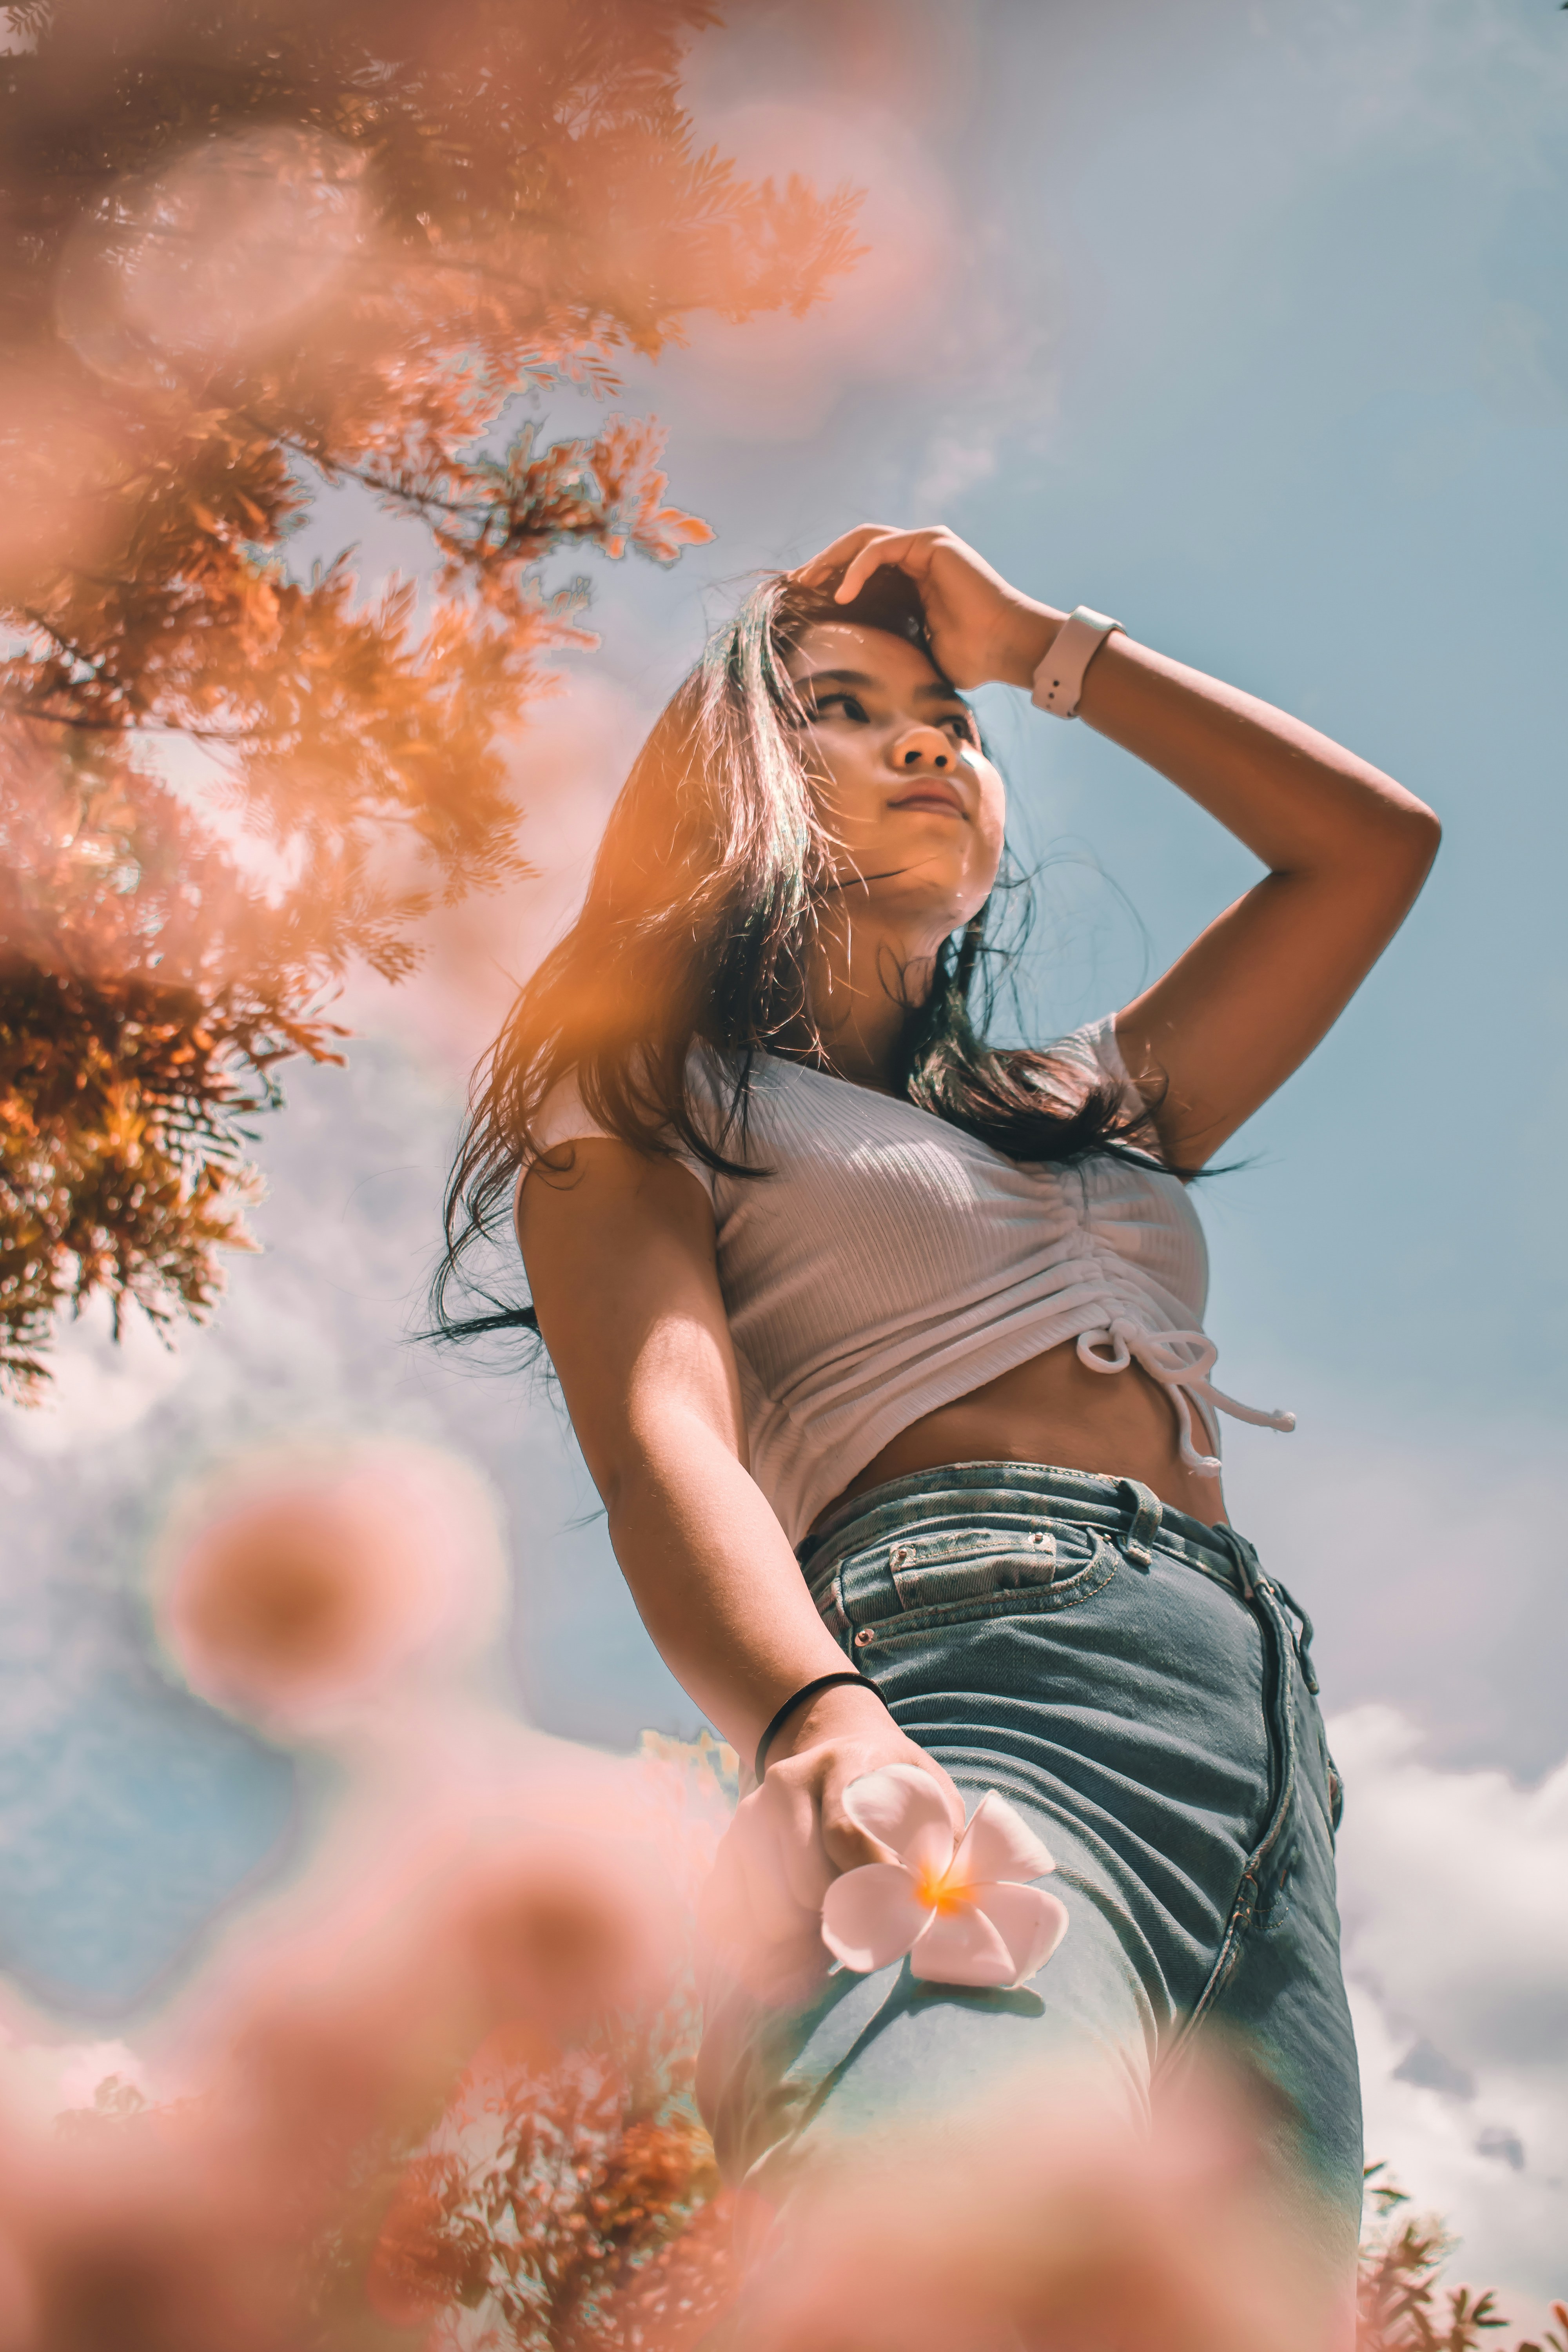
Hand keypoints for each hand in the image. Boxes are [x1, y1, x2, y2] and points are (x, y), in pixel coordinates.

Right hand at [698, 1682, 964, 2006]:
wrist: (832, 1747)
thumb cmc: (895, 1789)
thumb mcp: (930, 1795)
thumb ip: (943, 1846)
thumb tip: (946, 1910)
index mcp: (843, 1765)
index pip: (847, 1837)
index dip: (874, 1892)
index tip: (902, 1925)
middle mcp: (786, 1787)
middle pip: (803, 1886)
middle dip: (840, 1930)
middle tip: (871, 1948)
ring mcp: (747, 1819)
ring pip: (766, 1915)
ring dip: (803, 1952)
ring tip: (835, 1956)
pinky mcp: (724, 1853)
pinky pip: (727, 1922)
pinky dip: (760, 1959)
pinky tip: (794, 1965)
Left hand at [795, 523, 1056, 691]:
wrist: (1006, 648)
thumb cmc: (972, 659)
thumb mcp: (917, 653)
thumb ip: (892, 644)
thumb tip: (860, 670)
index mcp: (915, 580)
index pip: (864, 570)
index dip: (833, 581)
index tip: (805, 601)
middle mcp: (919, 557)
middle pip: (858, 549)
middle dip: (824, 564)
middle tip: (797, 585)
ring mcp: (926, 546)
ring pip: (864, 541)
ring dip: (831, 560)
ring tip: (807, 583)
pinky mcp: (932, 543)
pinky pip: (880, 550)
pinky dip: (857, 569)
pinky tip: (841, 594)